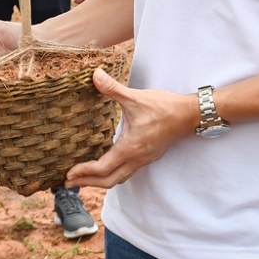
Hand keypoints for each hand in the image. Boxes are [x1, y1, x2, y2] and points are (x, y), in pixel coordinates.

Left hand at [66, 71, 200, 189]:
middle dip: (88, 183)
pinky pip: (128, 172)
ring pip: (120, 179)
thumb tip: (95, 75)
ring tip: (84, 178)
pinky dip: (113, 174)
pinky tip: (107, 165)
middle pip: (109, 181)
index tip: (69, 174)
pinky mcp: (149, 156)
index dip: (84, 173)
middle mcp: (137, 159)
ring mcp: (144, 160)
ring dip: (101, 181)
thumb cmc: (164, 107)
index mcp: (130, 148)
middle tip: (69, 182)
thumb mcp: (135, 97)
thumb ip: (113, 88)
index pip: (103, 169)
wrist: (190, 114)